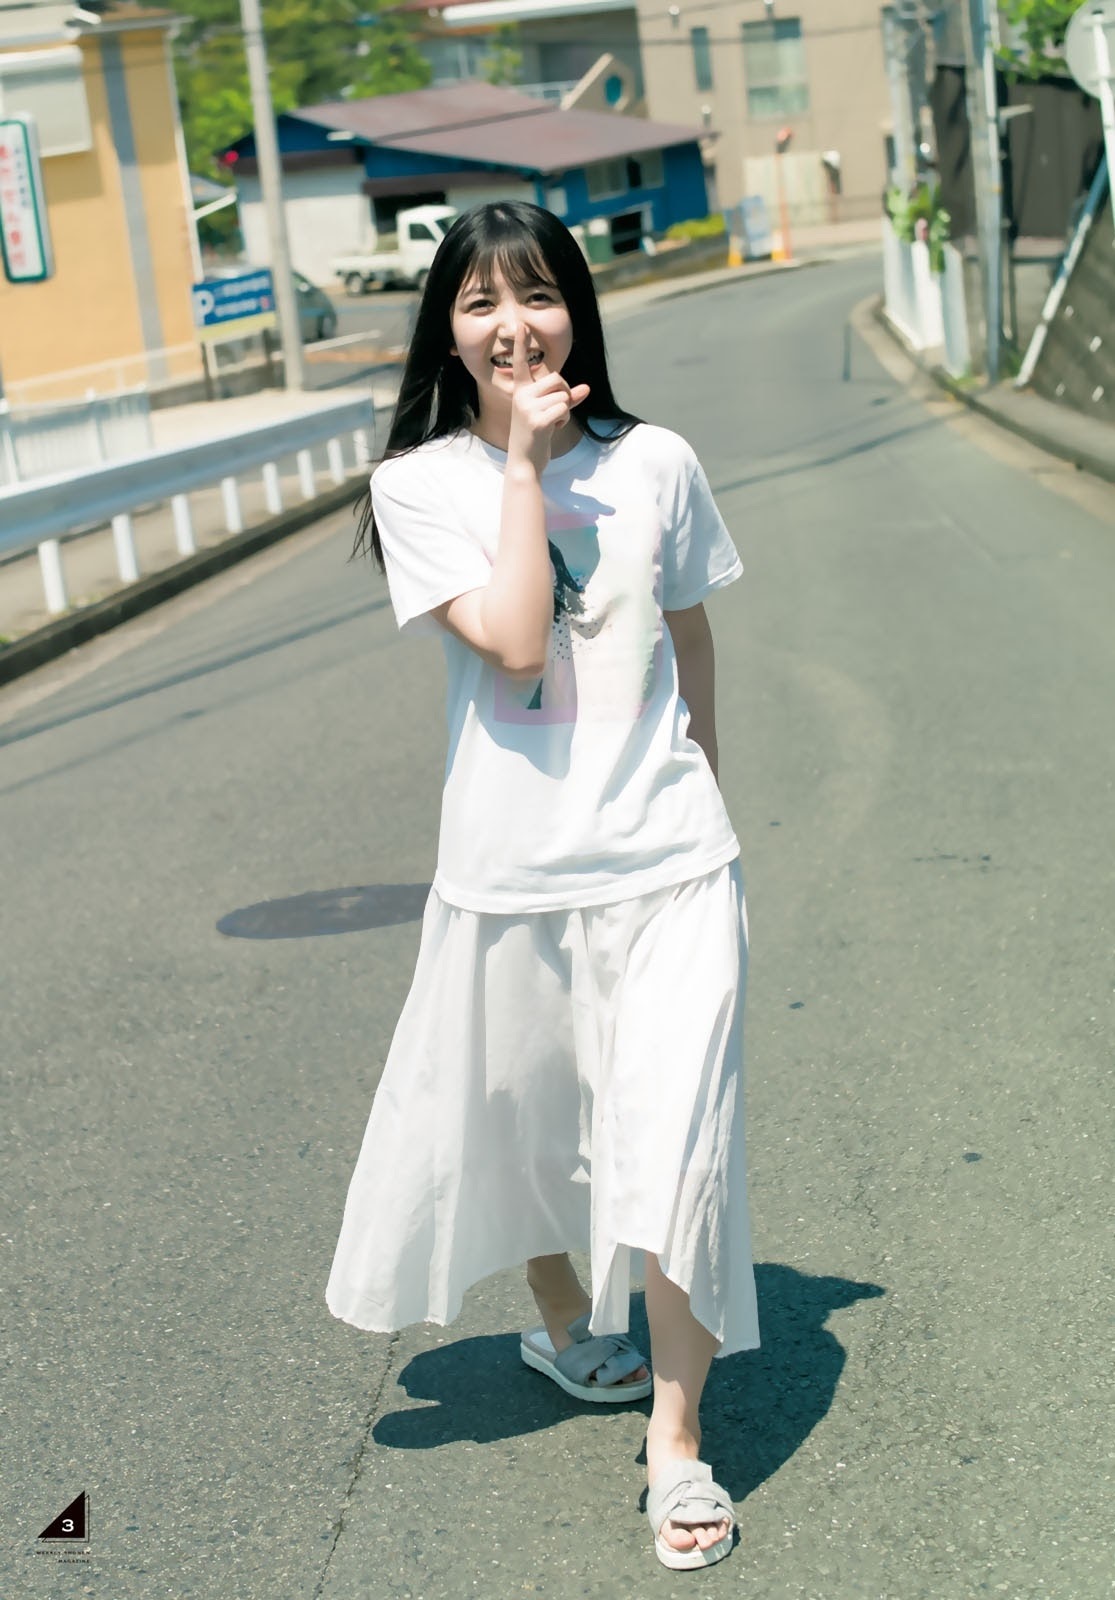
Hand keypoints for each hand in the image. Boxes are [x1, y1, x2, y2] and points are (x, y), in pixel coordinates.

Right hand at [506, 320, 590, 471]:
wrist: (525, 462)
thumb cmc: (536, 437)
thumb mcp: (550, 414)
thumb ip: (568, 399)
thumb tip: (587, 388)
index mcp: (521, 391)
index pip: (522, 364)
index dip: (522, 344)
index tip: (522, 325)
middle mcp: (521, 396)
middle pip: (557, 378)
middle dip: (564, 393)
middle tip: (555, 412)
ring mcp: (527, 407)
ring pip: (563, 396)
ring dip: (565, 411)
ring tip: (551, 424)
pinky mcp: (537, 420)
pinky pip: (564, 409)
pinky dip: (563, 420)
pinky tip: (552, 430)